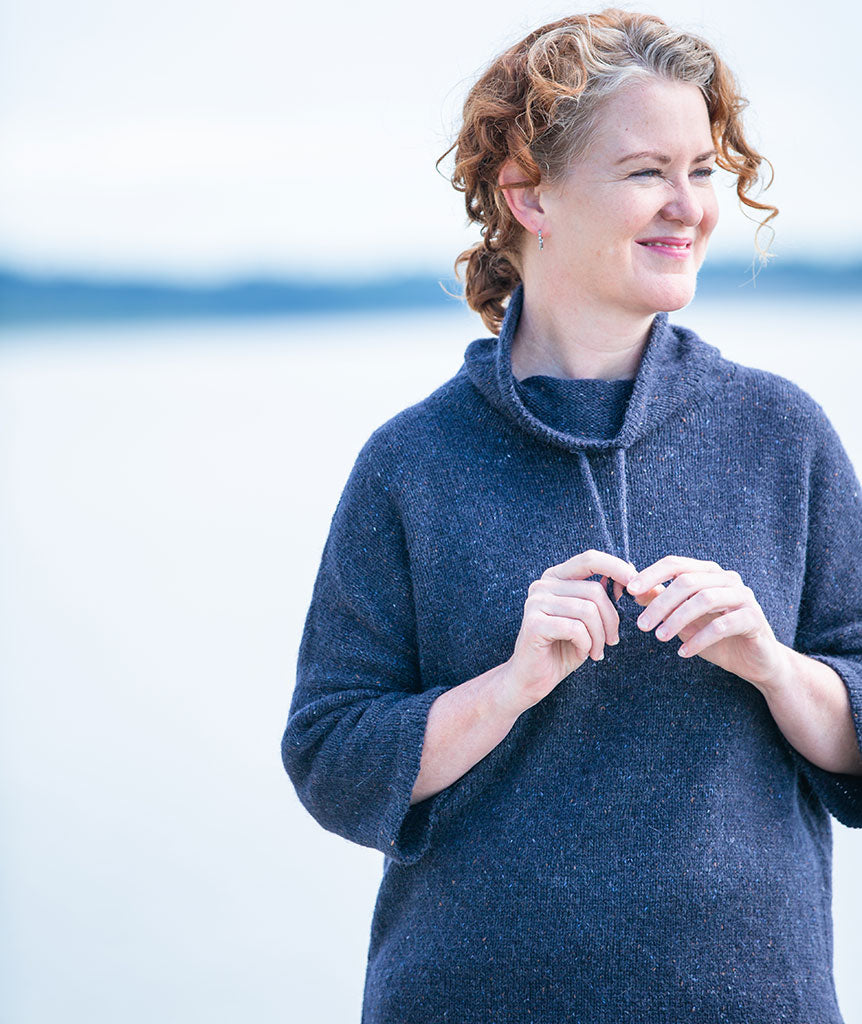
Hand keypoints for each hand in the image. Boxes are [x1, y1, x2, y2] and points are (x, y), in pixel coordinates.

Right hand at [500, 549, 637, 715]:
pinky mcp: (534, 623)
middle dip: (612, 619)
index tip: (637, 589)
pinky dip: (587, 644)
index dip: (617, 568)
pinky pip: (576, 629)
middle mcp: (542, 585)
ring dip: (600, 636)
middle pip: (594, 591)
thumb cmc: (563, 648)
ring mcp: (536, 602)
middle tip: (612, 641)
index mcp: (555, 578)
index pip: (590, 559)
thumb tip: (630, 576)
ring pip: (588, 611)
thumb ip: (601, 597)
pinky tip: (583, 653)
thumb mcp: (588, 620)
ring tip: (598, 651)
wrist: (532, 678)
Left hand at [626, 555, 784, 686]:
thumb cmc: (716, 638)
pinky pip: (723, 625)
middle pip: (688, 581)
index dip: (651, 574)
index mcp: (709, 573)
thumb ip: (663, 602)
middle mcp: (727, 579)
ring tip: (659, 637)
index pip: (676, 564)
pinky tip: (684, 652)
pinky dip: (700, 639)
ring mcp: (743, 597)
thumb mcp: (684, 620)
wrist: (756, 661)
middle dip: (660, 603)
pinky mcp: (754, 619)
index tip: (629, 590)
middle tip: (641, 625)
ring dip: (677, 619)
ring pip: (705, 599)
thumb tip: (634, 591)